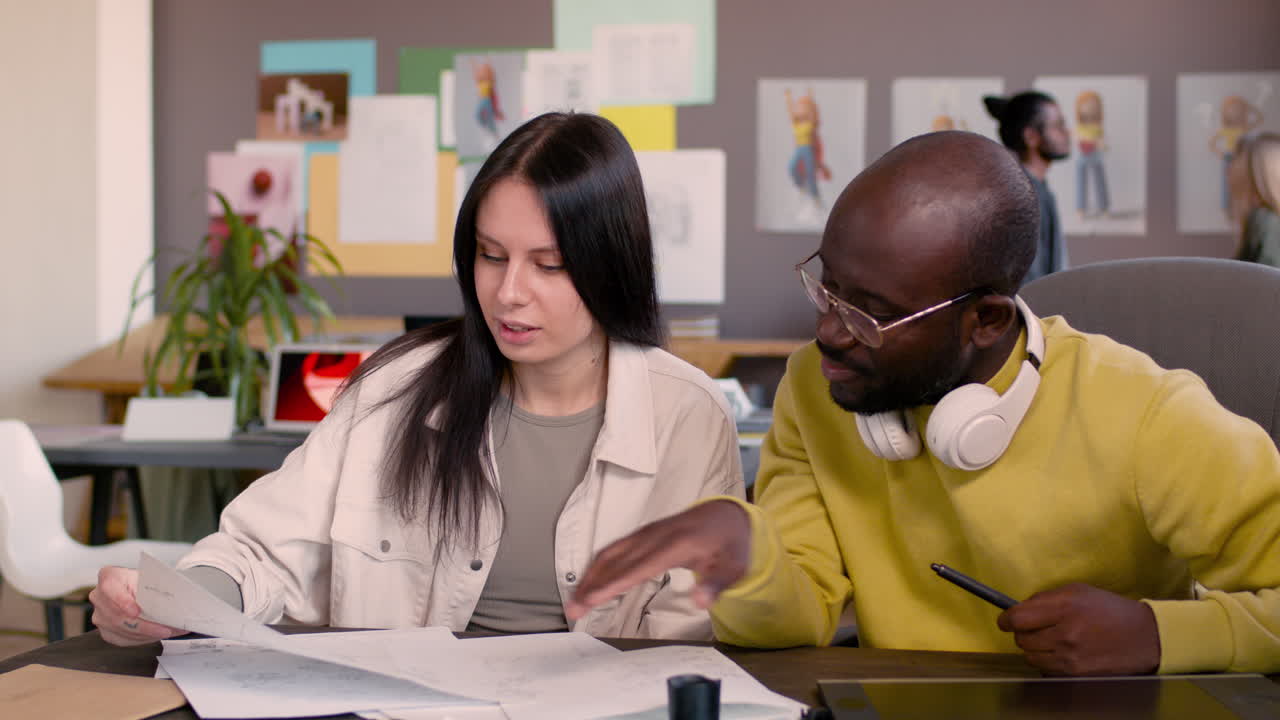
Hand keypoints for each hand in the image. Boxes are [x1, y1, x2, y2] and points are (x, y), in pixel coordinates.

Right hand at [89, 566, 183, 645]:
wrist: (139, 589)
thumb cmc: (145, 582)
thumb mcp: (151, 578)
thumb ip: (157, 588)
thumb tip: (177, 603)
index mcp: (109, 578)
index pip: (110, 588)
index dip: (122, 601)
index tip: (137, 611)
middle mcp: (99, 597)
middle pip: (117, 616)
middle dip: (144, 626)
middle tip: (165, 629)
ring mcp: (100, 615)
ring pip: (121, 630)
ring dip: (146, 634)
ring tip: (167, 632)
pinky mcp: (105, 630)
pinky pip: (122, 639)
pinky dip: (142, 639)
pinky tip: (155, 636)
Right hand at [566, 500, 751, 620]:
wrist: (726, 516)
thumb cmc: (730, 544)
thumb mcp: (735, 566)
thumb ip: (717, 584)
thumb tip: (700, 601)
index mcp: (676, 544)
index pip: (638, 567)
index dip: (613, 583)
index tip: (592, 598)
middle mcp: (655, 536)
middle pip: (616, 561)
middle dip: (592, 585)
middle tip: (573, 610)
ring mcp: (646, 533)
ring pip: (610, 553)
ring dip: (589, 576)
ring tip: (574, 602)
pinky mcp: (642, 536)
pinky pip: (614, 550)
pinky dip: (596, 567)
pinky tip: (588, 583)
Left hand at [997, 583, 1160, 675]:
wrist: (1144, 637)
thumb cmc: (1109, 610)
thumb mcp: (1077, 591)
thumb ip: (1045, 598)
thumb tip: (1018, 608)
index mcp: (1064, 606)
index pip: (1017, 618)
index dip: (1006, 619)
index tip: (1005, 619)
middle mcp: (1065, 633)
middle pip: (1020, 639)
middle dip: (1022, 632)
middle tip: (1035, 628)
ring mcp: (1070, 656)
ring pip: (1030, 656)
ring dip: (1034, 648)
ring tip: (1051, 640)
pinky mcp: (1075, 673)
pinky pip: (1045, 669)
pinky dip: (1047, 662)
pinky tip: (1062, 652)